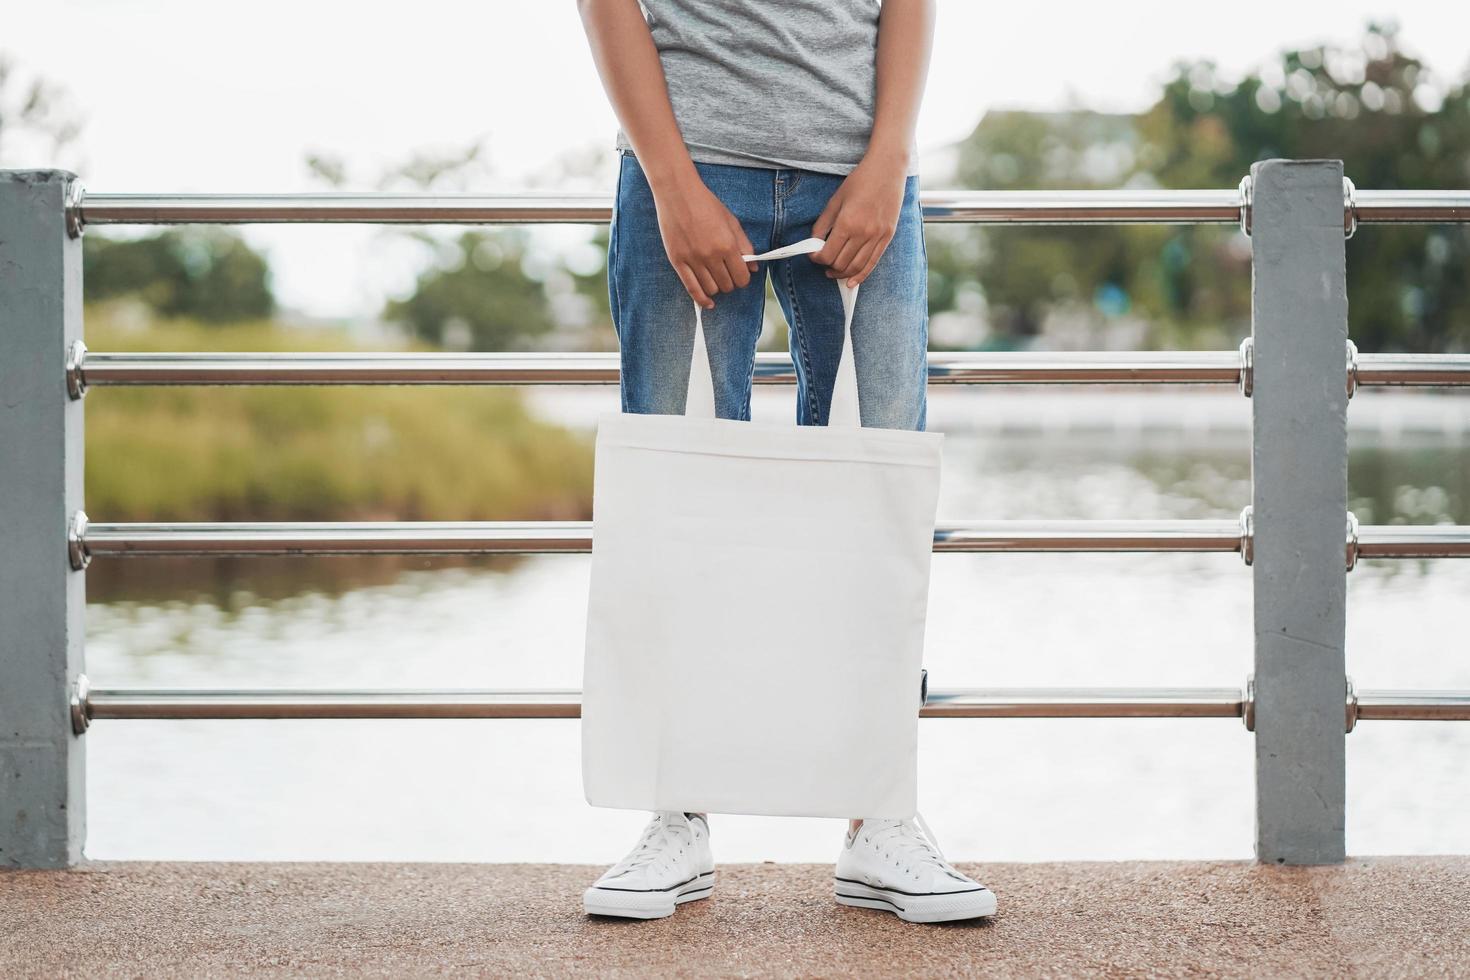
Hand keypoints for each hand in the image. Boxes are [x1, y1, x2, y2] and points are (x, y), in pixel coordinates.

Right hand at [651, 176, 757, 309]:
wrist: (678, 194)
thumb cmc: (706, 204)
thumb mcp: (731, 222)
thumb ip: (744, 246)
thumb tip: (753, 268)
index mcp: (727, 245)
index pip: (742, 277)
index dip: (743, 279)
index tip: (740, 275)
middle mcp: (711, 255)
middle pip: (727, 286)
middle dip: (730, 283)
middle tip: (727, 274)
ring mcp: (693, 260)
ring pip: (711, 289)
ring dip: (716, 288)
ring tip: (715, 278)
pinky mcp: (677, 262)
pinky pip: (691, 289)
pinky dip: (702, 300)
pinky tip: (708, 303)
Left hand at [810, 155, 907, 285]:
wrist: (887, 169)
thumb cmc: (859, 181)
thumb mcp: (835, 200)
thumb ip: (823, 224)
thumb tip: (815, 243)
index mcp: (847, 223)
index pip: (828, 253)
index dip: (817, 258)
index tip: (813, 255)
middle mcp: (863, 233)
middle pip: (841, 263)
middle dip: (828, 266)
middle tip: (822, 264)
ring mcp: (877, 236)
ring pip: (856, 267)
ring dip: (842, 274)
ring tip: (833, 272)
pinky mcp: (888, 237)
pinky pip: (873, 263)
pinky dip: (861, 275)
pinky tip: (851, 282)